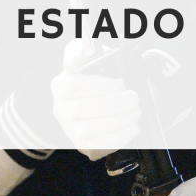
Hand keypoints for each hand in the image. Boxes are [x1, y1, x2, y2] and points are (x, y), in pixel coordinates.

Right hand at [51, 38, 139, 160]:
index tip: (120, 83)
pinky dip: (120, 136)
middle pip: (84, 109)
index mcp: (60, 86)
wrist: (95, 102)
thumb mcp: (87, 58)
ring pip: (92, 128)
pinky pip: (100, 145)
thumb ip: (79, 51)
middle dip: (116, 103)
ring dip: (120, 119)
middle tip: (133, 98)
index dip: (100, 86)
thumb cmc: (94, 77)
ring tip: (135, 111)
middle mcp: (61, 109)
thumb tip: (76, 57)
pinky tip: (131, 127)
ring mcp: (70, 130)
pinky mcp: (83, 145)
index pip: (73, 86)